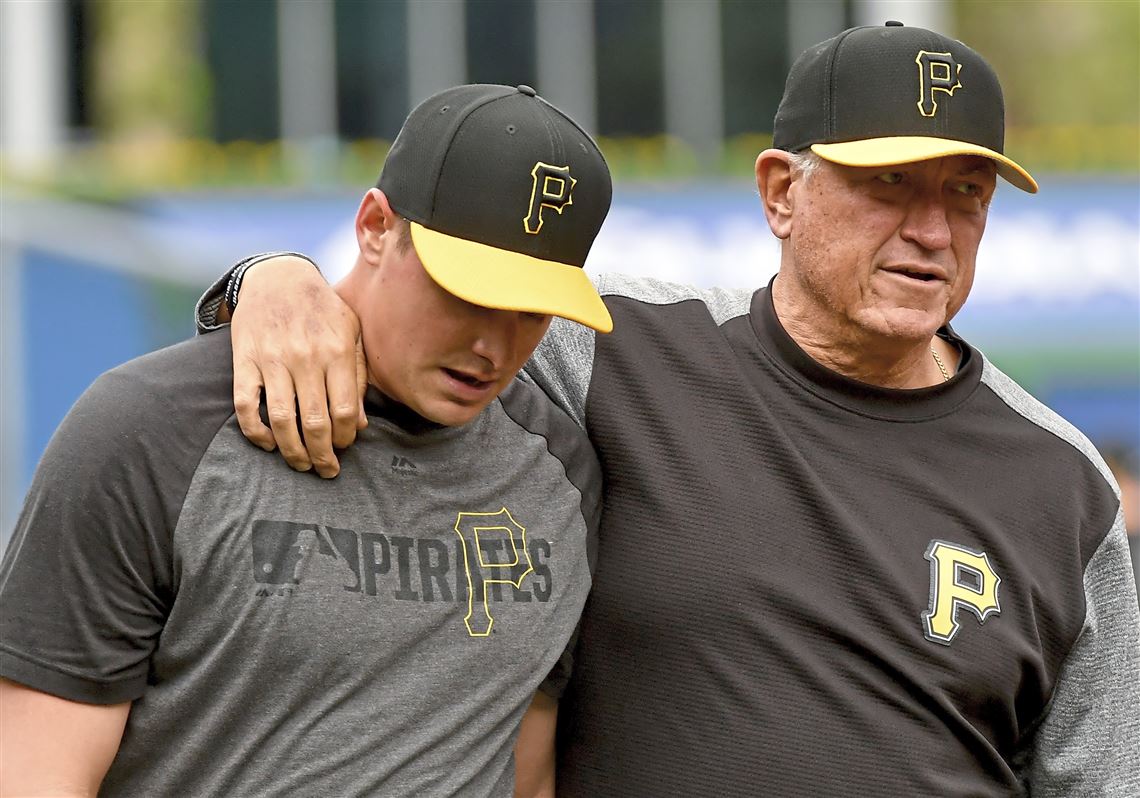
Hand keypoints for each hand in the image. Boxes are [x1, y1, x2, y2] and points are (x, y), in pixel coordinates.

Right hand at [230, 256, 366, 477]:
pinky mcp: (244, 360)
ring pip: (282, 420)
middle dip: (323, 455)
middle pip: (315, 422)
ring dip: (293, 451)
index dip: (346, 437)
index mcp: (336, 350)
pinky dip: (255, 432)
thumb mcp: (351, 333)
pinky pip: (246, 405)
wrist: (278, 277)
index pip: (346, 409)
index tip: (344, 446)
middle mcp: (305, 356)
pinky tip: (269, 444)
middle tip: (326, 470)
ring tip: (301, 464)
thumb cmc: (323, 310)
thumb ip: (358, 377)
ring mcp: (272, 359)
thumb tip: (361, 424)